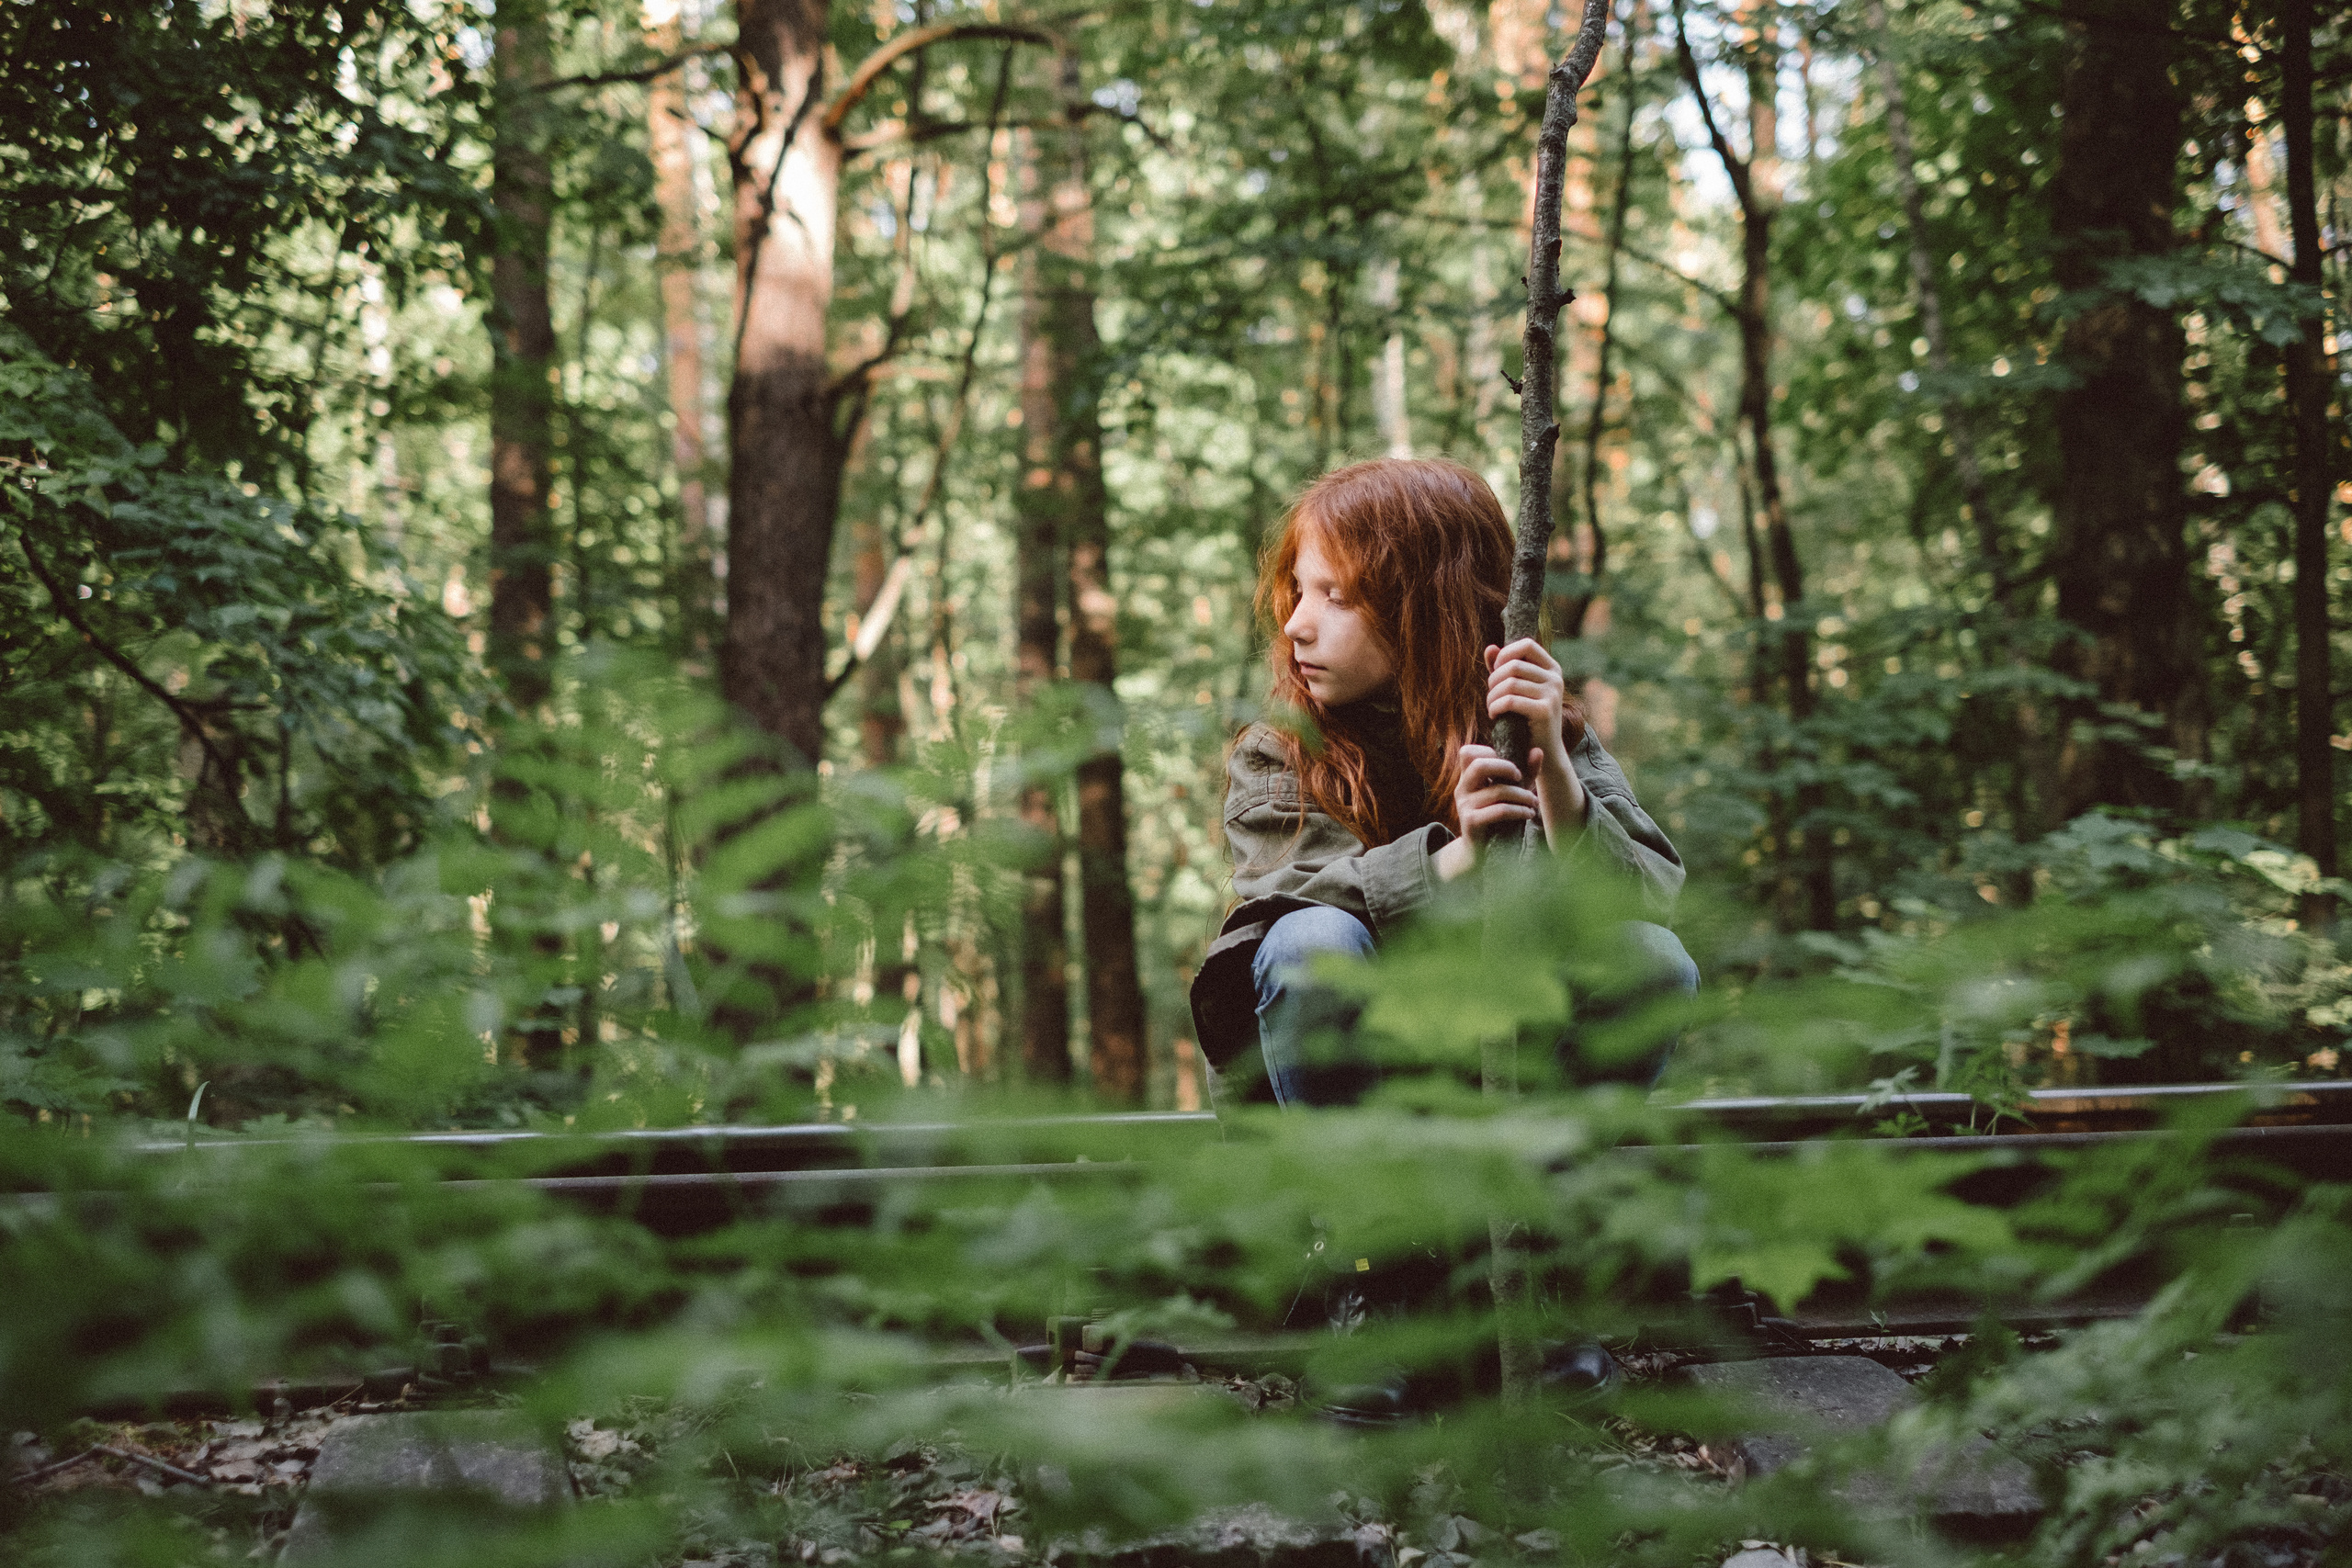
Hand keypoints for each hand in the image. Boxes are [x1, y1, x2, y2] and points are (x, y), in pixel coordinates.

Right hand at [1435, 743, 1543, 879]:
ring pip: (1497, 791)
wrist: (1479, 851)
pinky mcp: (1471, 822)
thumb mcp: (1510, 792)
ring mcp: (1464, 806)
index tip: (1507, 765)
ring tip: (1533, 802)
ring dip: (1522, 795)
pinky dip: (1519, 810)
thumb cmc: (1496, 817)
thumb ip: (1524, 772)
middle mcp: (1462, 789)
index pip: (1467, 752)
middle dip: (1505, 767)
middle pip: (1478, 765)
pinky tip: (1528, 814)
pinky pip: (1499, 811)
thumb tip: (1538, 751)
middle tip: (1520, 777)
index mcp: (1467, 778)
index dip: (1488, 751)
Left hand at [1483, 638, 1585, 765]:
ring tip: (1492, 707)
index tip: (1496, 671)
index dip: (1506, 654)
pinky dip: (1496, 707)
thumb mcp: (1515, 689)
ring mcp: (1553, 694)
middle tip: (1491, 697)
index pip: (1527, 644)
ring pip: (1510, 683)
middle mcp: (1556, 678)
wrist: (1543, 751)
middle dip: (1494, 680)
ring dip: (1492, 696)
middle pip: (1514, 665)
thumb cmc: (1525, 718)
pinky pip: (1510, 700)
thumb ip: (1503, 668)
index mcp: (1551, 668)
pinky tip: (1495, 715)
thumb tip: (1490, 648)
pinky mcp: (1545, 711)